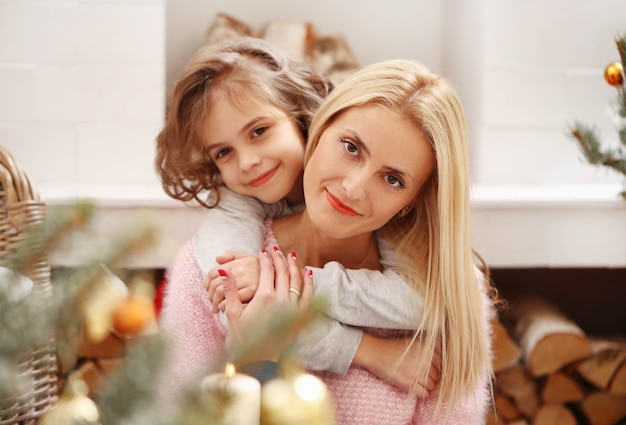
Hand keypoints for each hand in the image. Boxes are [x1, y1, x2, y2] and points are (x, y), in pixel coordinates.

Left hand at [206, 251, 259, 312]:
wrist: (279, 278)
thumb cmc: (260, 270)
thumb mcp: (248, 258)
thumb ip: (232, 255)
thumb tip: (217, 258)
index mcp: (237, 262)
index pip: (213, 272)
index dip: (207, 283)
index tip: (208, 291)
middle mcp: (241, 269)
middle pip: (215, 283)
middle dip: (210, 295)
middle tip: (211, 302)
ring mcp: (246, 280)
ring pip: (220, 292)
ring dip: (215, 302)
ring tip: (215, 308)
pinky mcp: (253, 291)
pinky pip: (231, 299)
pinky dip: (224, 304)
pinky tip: (224, 308)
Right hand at [220, 248, 313, 362]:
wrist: (260, 358)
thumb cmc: (243, 336)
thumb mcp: (232, 313)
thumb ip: (230, 289)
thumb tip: (224, 270)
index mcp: (264, 297)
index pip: (266, 270)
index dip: (264, 259)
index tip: (262, 252)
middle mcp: (281, 299)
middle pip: (282, 271)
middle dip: (279, 258)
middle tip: (275, 249)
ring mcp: (293, 307)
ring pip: (296, 279)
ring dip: (293, 265)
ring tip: (290, 255)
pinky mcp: (300, 315)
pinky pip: (307, 294)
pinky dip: (308, 282)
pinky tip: (307, 273)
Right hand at [353, 333, 440, 395]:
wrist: (375, 352)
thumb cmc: (393, 347)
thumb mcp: (414, 341)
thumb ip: (430, 348)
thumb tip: (443, 359)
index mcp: (426, 349)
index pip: (442, 364)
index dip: (438, 368)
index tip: (431, 370)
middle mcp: (423, 360)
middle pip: (438, 375)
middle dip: (433, 378)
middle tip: (423, 376)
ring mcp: (416, 372)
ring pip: (432, 385)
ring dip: (428, 386)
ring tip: (418, 382)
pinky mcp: (408, 383)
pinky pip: (424, 393)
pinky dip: (422, 393)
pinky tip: (415, 388)